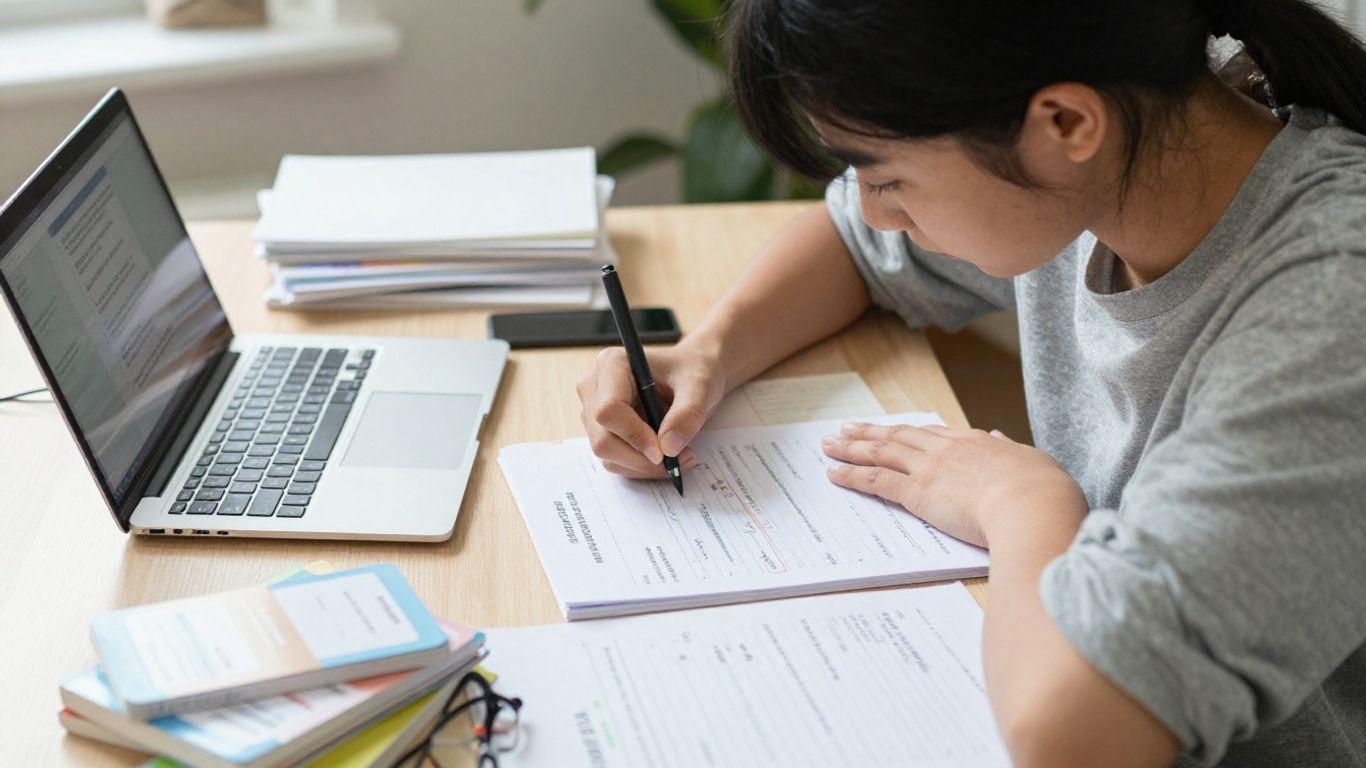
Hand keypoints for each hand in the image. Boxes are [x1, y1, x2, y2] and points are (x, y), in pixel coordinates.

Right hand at [576, 345, 724, 478]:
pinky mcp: (602, 430)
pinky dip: (641, 466)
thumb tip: (669, 448)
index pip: (609, 409)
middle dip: (641, 458)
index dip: (633, 435)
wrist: (691, 374)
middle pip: (603, 438)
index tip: (662, 453)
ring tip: (679, 458)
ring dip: (643, 466)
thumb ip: (687, 414)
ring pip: (608, 454)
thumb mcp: (700, 387)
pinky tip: (666, 457)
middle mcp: (596, 387)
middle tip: (678, 462)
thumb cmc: (693, 371)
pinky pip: (615, 459)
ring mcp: (594, 411)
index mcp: (613, 365)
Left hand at [820, 422, 1085, 547]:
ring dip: (851, 447)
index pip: (936, 435)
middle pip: (901, 436)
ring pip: (881, 452)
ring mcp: (929, 468)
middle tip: (847, 428)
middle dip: (871, 432)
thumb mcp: (1035, 463)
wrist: (1033, 506)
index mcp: (977, 444)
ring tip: (828, 444)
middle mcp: (948, 449)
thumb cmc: (1044, 493)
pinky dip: (851, 475)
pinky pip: (875, 481)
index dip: (911, 433)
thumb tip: (998, 439)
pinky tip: (833, 473)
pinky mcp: (917, 493)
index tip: (896, 430)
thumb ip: (1012, 451)